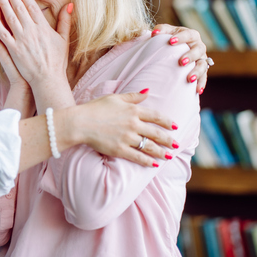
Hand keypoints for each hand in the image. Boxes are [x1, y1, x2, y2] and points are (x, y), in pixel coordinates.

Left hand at [0, 0, 70, 88]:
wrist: (48, 80)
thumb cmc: (57, 61)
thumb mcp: (63, 39)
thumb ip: (65, 21)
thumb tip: (70, 4)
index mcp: (43, 28)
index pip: (31, 6)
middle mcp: (32, 32)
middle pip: (19, 8)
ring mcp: (22, 41)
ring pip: (9, 18)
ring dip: (2, 3)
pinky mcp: (14, 50)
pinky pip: (2, 34)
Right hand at [61, 90, 177, 166]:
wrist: (80, 122)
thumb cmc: (94, 108)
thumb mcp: (114, 98)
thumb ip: (133, 96)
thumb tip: (148, 92)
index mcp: (133, 110)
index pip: (156, 116)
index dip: (167, 122)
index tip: (175, 126)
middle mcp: (133, 124)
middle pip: (156, 133)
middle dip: (169, 140)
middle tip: (176, 144)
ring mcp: (127, 138)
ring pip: (150, 146)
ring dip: (161, 152)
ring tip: (168, 156)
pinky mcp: (120, 150)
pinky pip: (138, 157)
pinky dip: (147, 161)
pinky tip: (154, 164)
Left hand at [152, 24, 207, 93]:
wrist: (175, 48)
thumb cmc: (170, 38)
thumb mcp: (166, 32)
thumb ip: (161, 30)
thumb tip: (154, 33)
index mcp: (191, 35)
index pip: (188, 35)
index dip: (181, 38)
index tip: (171, 41)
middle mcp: (198, 46)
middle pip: (198, 50)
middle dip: (191, 56)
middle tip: (181, 62)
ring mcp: (201, 59)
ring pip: (203, 65)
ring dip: (197, 72)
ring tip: (190, 79)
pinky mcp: (202, 70)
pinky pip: (204, 77)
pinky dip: (201, 84)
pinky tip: (197, 91)